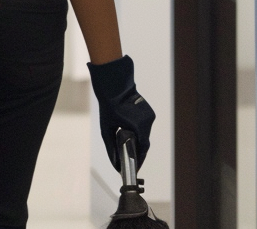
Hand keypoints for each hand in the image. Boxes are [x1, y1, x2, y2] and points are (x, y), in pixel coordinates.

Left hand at [88, 55, 154, 169]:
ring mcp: (150, 117)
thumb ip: (110, 147)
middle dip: (139, 152)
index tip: (135, 168)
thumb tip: (114, 163)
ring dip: (140, 141)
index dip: (139, 159)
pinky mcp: (150, 113)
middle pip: (145, 142)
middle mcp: (147, 122)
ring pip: (146, 134)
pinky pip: (146, 126)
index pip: (142, 148)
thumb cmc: (108, 108)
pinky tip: (134, 136)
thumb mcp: (106, 129)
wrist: (115, 87)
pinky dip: (140, 132)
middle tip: (133, 162)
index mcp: (138, 127)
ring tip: (133, 151)